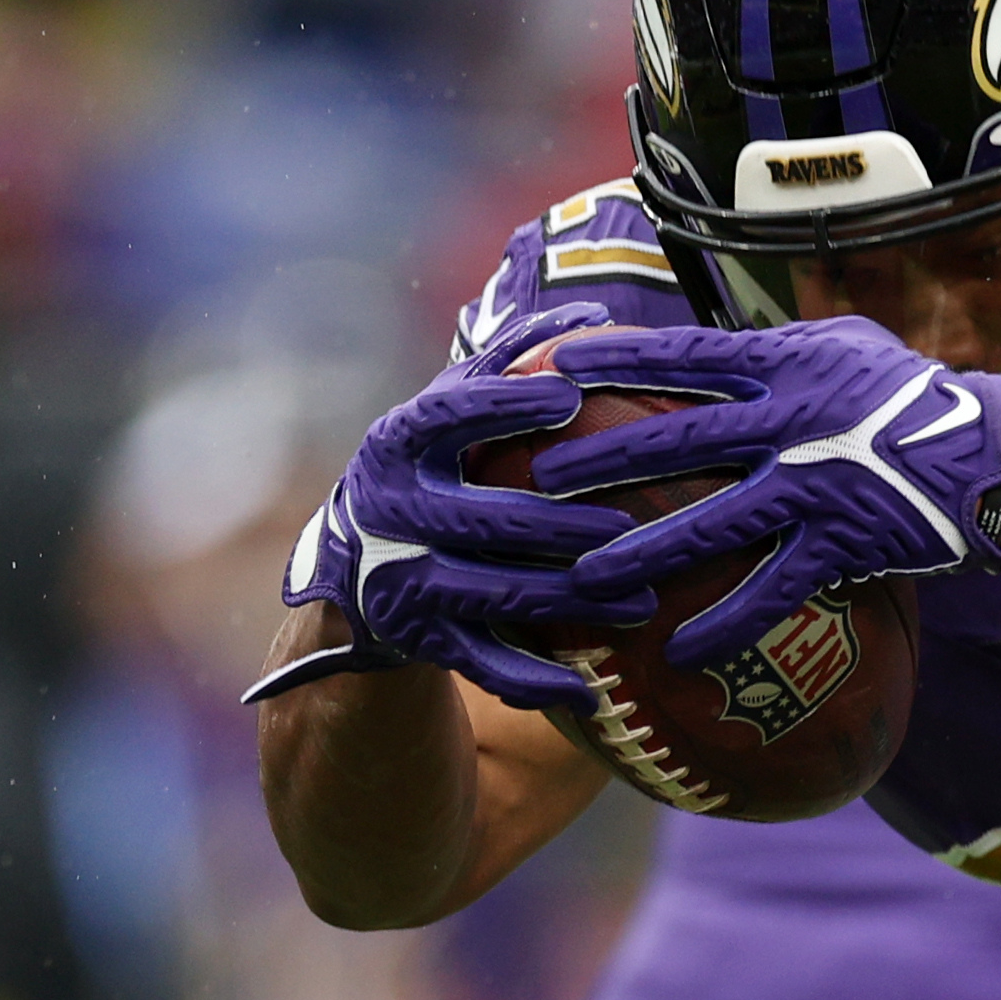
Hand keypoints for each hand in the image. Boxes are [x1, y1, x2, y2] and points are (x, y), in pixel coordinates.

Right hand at [246, 303, 651, 708]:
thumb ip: (515, 361)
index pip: (447, 415)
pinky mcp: (418, 639)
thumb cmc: (434, 468)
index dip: (502, 404)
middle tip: (625, 528)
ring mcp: (400, 579)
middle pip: (479, 519)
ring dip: (568, 601)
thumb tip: (596, 310)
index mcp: (398, 443)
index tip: (565, 396)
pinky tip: (590, 689)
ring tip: (643, 603)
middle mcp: (389, 510)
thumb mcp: (456, 411)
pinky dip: (534, 680)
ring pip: (491, 594)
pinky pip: (482, 664)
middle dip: (555, 526)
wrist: (357, 572)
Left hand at [534, 318, 1000, 662]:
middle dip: (599, 459)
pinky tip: (680, 650)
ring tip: (583, 578)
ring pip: (711, 519)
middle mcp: (792, 420)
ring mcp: (815, 483)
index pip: (681, 355)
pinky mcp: (843, 542)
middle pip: (676, 437)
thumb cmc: (918, 397)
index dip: (611, 358)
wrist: (1000, 458)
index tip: (545, 362)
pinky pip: (773, 588)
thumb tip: (714, 342)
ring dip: (643, 551)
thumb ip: (778, 348)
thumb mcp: (848, 347)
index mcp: (786, 363)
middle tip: (533, 479)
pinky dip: (726, 621)